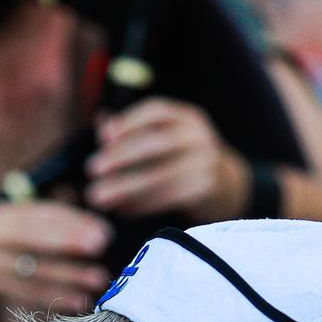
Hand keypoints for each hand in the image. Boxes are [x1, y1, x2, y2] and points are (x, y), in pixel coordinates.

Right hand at [0, 199, 111, 316]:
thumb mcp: (13, 223)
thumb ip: (48, 220)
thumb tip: (93, 224)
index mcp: (2, 215)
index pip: (40, 215)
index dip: (73, 222)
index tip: (102, 231)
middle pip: (34, 238)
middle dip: (69, 242)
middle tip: (100, 246)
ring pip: (33, 270)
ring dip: (68, 276)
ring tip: (97, 280)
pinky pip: (28, 295)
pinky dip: (56, 298)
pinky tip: (78, 301)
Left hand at [84, 98, 247, 221]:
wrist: (229, 187)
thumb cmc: (185, 160)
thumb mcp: (167, 139)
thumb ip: (136, 131)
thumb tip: (100, 121)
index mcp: (187, 117)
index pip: (155, 112)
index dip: (128, 122)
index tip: (103, 136)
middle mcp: (199, 135)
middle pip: (154, 143)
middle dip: (120, 156)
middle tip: (92, 170)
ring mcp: (206, 162)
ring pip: (159, 175)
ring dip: (125, 187)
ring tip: (99, 197)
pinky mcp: (206, 189)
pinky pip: (168, 197)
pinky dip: (142, 204)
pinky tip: (123, 209)